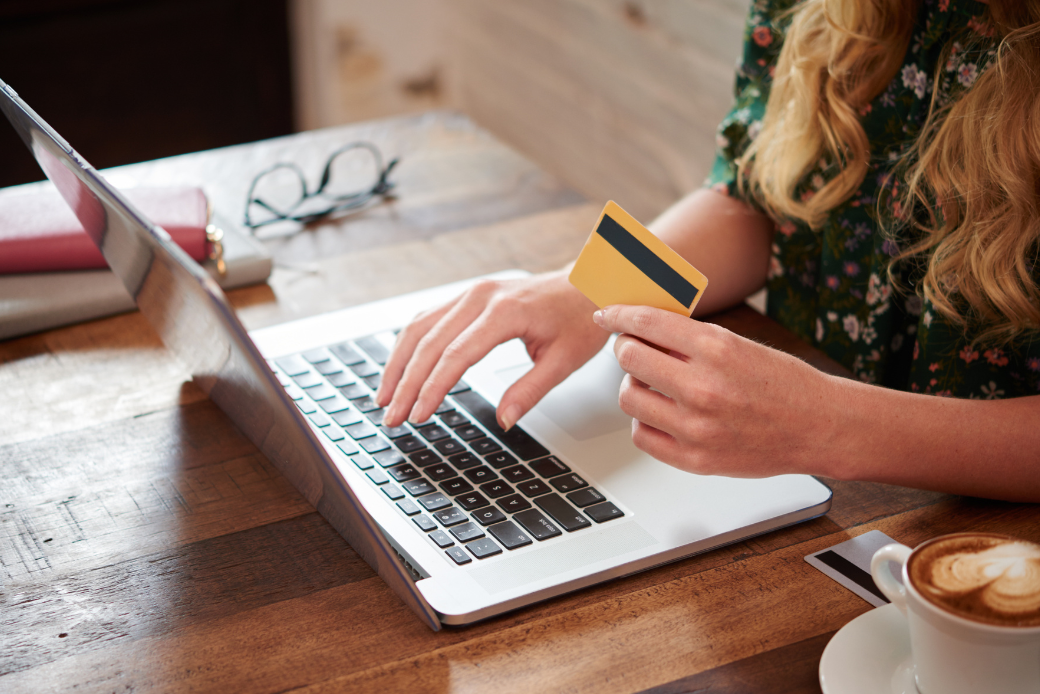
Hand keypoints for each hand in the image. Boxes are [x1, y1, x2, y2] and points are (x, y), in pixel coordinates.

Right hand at [377, 270, 609, 429]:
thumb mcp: (564, 362)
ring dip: (399, 364)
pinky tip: (400, 369)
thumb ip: (530, 391)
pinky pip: (429, 319)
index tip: (418, 415)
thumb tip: (504, 421)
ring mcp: (471, 293)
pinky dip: (410, 346)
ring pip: (420, 328)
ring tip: (385, 398)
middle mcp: (480, 297)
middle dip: (406, 383)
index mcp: (504, 312)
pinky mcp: (468, 297)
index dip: (432, 388)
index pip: (456, 355)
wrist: (587, 284)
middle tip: (392, 418)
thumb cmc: (579, 320)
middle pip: (429, 342)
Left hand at [593, 304, 842, 477]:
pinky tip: (661, 413)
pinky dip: (644, 421)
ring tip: (653, 384)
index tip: (607, 315)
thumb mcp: (739, 345)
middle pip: (629, 358)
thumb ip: (689, 340)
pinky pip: (642, 435)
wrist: (820, 427)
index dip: (619, 315)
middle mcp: (703, 387)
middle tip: (635, 350)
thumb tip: (640, 330)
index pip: (646, 323)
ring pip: (629, 397)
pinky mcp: (695, 459)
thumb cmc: (783, 383)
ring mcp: (697, 427)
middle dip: (627, 348)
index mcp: (717, 348)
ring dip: (634, 386)